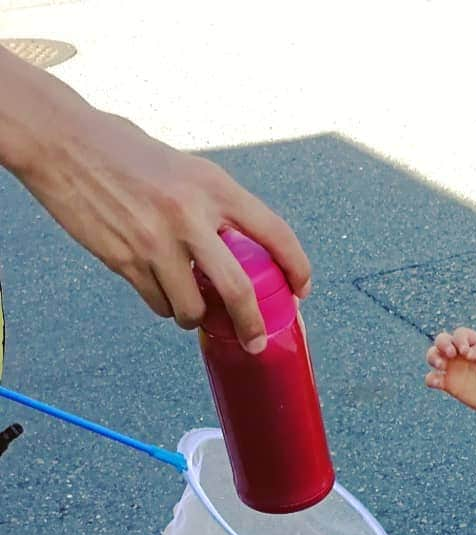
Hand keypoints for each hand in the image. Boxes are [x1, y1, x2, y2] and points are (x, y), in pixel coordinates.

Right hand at [17, 100, 310, 353]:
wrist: (64, 141)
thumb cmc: (126, 152)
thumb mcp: (185, 168)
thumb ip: (214, 206)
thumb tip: (241, 249)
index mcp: (214, 186)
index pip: (275, 232)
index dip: (297, 267)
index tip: (301, 289)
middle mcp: (191, 215)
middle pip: (239, 289)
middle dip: (253, 325)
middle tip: (256, 341)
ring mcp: (157, 241)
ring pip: (193, 308)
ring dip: (196, 317)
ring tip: (190, 307)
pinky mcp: (127, 259)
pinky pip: (159, 303)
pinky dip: (164, 306)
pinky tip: (157, 288)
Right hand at [424, 327, 475, 420]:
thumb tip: (465, 352)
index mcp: (474, 344)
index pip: (460, 334)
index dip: (460, 340)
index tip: (467, 352)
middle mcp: (460, 354)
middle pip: (442, 340)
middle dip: (442, 343)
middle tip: (451, 354)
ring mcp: (453, 369)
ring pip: (433, 356)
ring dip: (432, 357)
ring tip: (440, 365)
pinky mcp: (449, 386)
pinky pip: (433, 379)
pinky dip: (430, 379)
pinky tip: (436, 382)